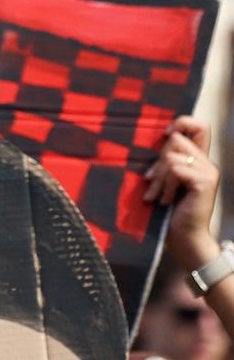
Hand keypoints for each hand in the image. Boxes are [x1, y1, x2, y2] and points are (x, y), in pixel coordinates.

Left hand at [145, 115, 221, 272]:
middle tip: (151, 182)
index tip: (164, 136)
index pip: (200, 125)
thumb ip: (166, 162)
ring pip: (173, 156)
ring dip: (159, 178)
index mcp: (199, 160)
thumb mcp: (166, 181)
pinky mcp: (204, 182)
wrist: (185, 237)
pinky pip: (176, 170)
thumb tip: (156, 141)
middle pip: (177, 139)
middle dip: (158, 161)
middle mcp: (207, 163)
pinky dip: (165, 185)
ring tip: (156, 196)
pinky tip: (164, 200)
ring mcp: (208, 172)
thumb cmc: (171, 211)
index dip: (181, 123)